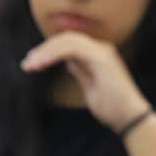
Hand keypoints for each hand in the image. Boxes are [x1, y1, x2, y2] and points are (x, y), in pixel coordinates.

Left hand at [21, 31, 150, 132]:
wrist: (129, 116)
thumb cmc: (112, 106)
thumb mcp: (90, 85)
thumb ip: (81, 71)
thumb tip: (68, 62)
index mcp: (98, 53)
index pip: (70, 43)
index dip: (49, 50)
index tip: (32, 63)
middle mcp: (101, 48)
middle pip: (66, 38)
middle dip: (44, 49)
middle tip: (27, 64)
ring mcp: (102, 51)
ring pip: (67, 40)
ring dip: (46, 52)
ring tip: (30, 66)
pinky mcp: (101, 58)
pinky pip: (72, 48)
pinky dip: (54, 54)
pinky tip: (41, 64)